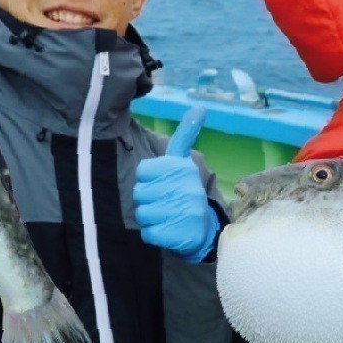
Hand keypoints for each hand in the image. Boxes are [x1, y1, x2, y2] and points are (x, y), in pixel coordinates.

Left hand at [134, 105, 219, 262]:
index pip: (143, 171)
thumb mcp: (183, 161)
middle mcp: (185, 188)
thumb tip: (200, 107)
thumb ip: (185, 135)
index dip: (147, 179)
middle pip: (139, 193)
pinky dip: (153, 233)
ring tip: (165, 215)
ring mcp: (183, 212)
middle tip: (163, 201)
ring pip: (142, 213)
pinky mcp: (178, 234)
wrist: (202, 227)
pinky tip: (167, 229)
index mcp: (182, 168)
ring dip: (149, 217)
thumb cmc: (184, 189)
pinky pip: (148, 233)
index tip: (161, 182)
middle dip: (147, 199)